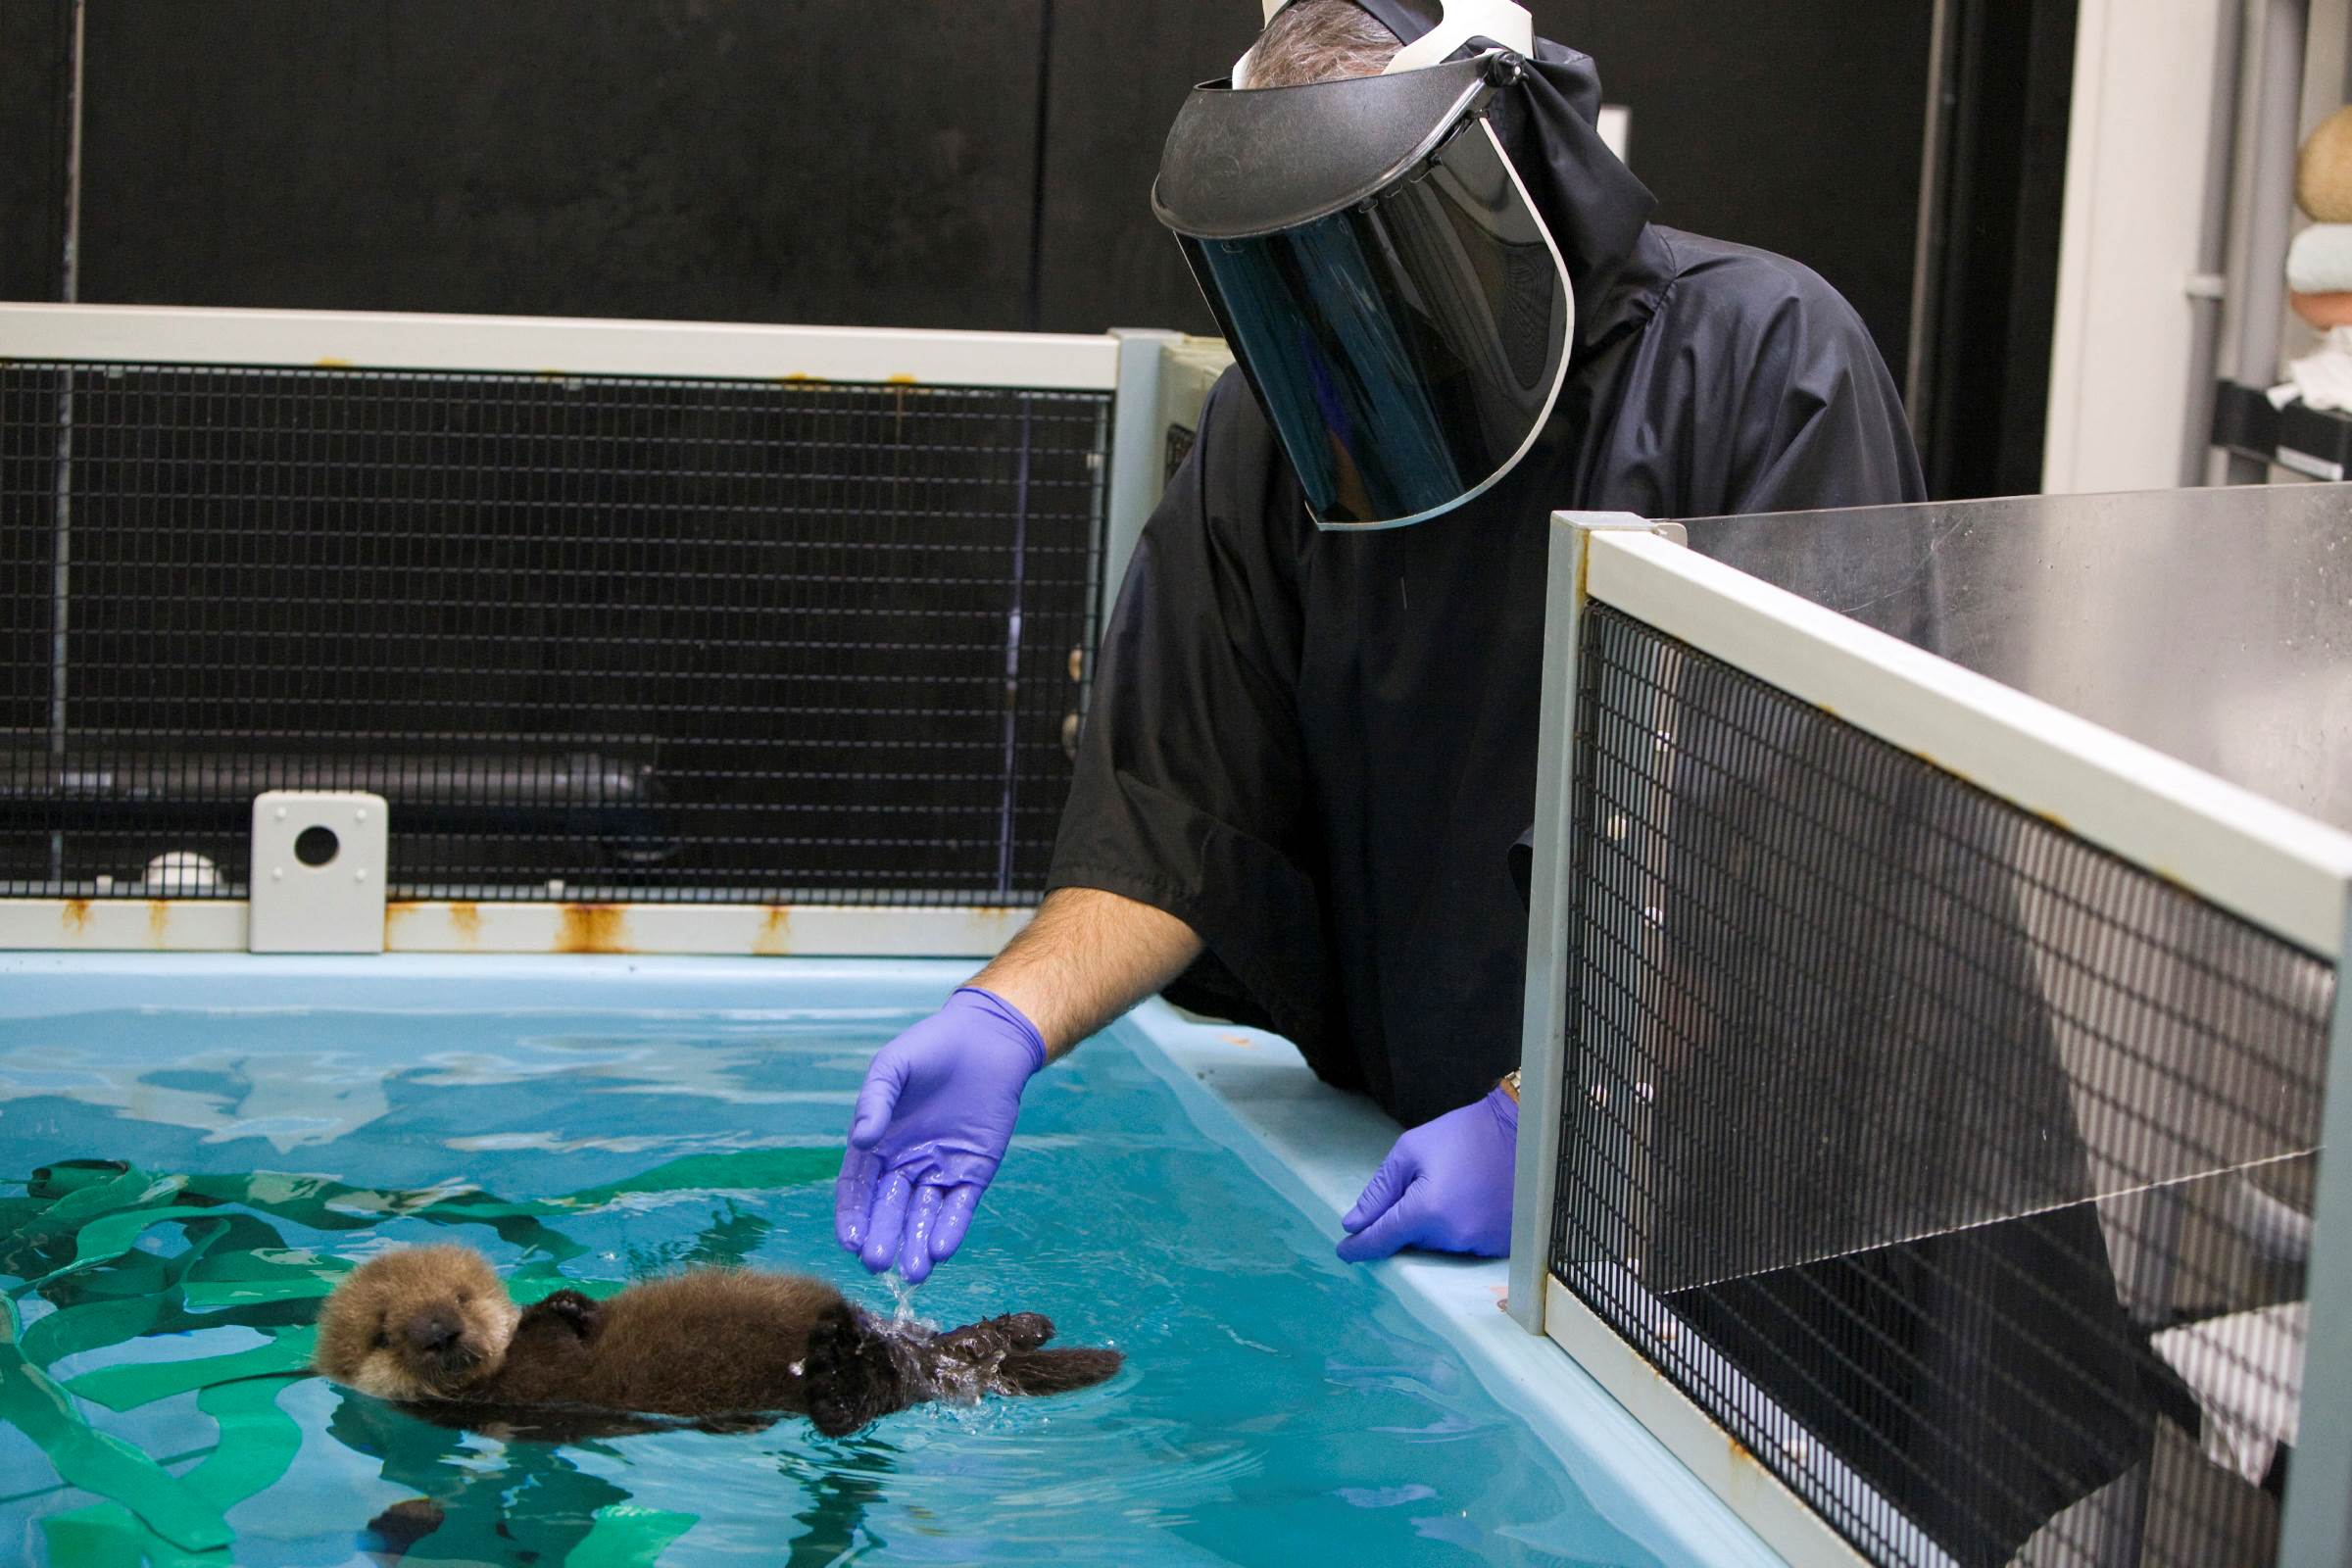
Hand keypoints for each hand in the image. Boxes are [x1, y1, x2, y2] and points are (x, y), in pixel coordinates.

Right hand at [834, 987, 1044, 1281]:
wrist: (986, 1039)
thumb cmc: (931, 1047)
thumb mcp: (894, 1066)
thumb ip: (875, 1101)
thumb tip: (861, 1138)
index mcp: (877, 1143)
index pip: (857, 1188)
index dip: (852, 1215)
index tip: (850, 1241)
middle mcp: (904, 1164)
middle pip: (889, 1209)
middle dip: (883, 1237)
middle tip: (878, 1264)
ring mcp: (939, 1170)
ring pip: (923, 1216)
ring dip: (917, 1243)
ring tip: (914, 1272)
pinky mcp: (973, 1172)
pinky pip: (959, 1206)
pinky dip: (951, 1228)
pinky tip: (942, 1250)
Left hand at [1337, 1086, 1516, 1261]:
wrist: (1521, 1132)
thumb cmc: (1462, 1135)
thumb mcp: (1410, 1151)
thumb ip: (1379, 1191)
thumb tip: (1355, 1224)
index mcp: (1428, 1211)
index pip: (1383, 1239)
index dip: (1359, 1247)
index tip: (1344, 1251)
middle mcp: (1454, 1236)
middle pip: (1411, 1241)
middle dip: (1405, 1221)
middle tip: (1419, 1186)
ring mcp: (1480, 1244)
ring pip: (1437, 1245)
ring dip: (1433, 1225)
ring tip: (1450, 1187)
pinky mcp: (1499, 1246)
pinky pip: (1464, 1245)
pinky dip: (1458, 1228)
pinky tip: (1468, 1200)